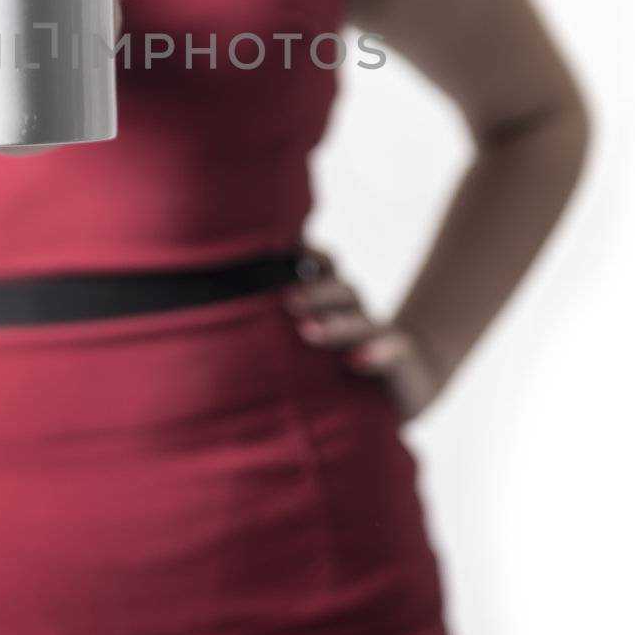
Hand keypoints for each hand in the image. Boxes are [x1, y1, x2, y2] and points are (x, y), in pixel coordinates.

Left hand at [284, 246, 444, 421]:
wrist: (414, 380)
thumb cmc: (348, 359)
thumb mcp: (316, 340)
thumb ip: (283, 318)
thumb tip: (220, 303)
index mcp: (334, 303)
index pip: (323, 269)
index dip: (305, 259)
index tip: (280, 254)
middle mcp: (357, 313)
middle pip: (340, 291)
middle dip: (314, 293)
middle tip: (286, 302)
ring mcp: (380, 334)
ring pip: (361, 320)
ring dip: (336, 323)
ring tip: (308, 330)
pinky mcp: (402, 359)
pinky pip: (395, 351)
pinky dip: (379, 353)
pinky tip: (358, 360)